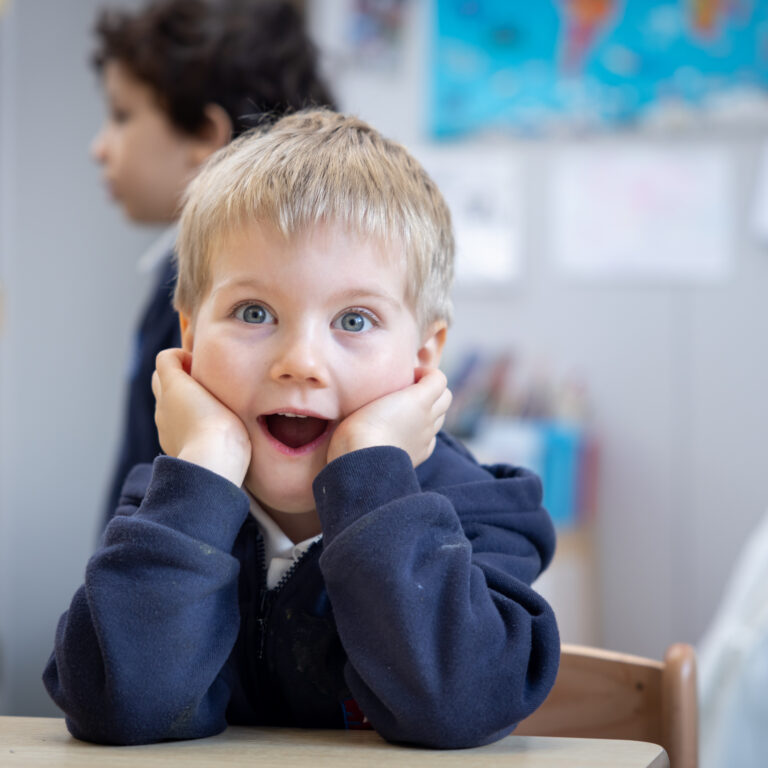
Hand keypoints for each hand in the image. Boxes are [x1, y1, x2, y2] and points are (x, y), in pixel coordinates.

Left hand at [152, 348, 250, 485]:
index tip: (202, 365)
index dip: (182, 357)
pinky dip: (184, 422)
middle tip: (203, 383)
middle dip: (177, 376)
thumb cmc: (221, 426)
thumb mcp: (220, 390)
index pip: (166, 359)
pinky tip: (205, 429)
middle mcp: (162, 404)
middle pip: (159, 379)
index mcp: (172, 385)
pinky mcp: (171, 446)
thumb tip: (199, 369)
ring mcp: (164, 427)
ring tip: (207, 406)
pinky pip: (173, 426)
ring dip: (182, 401)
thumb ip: (210, 377)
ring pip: (167, 405)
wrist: (211, 465)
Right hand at [327, 368, 451, 466]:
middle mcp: (428, 417)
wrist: (362, 460)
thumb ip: (387, 387)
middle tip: (410, 392)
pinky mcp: (421, 454)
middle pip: (445, 397)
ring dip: (430, 410)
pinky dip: (425, 432)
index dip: (425, 373)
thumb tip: (394, 386)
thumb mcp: (369, 395)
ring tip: (407, 412)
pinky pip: (432, 438)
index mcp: (419, 399)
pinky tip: (407, 432)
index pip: (438, 378)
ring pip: (441, 417)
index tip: (407, 376)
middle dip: (432, 390)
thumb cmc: (359, 425)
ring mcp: (426, 437)